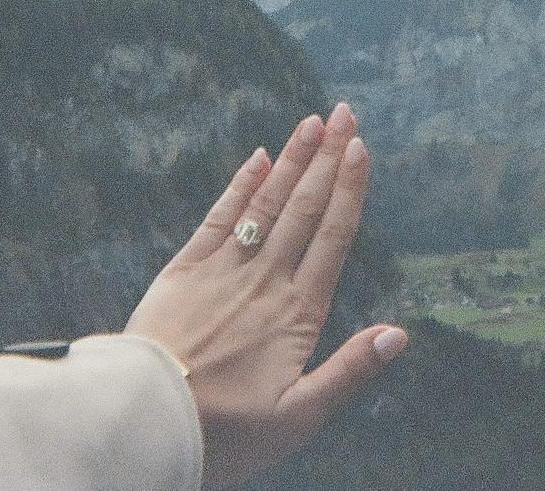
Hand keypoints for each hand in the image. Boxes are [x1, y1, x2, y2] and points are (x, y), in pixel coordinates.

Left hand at [124, 103, 407, 488]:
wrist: (145, 424)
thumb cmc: (227, 431)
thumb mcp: (298, 417)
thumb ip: (349, 370)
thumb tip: (399, 334)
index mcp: (298, 311)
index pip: (332, 235)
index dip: (349, 188)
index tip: (360, 147)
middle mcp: (266, 278)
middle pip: (305, 207)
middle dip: (328, 156)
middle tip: (345, 113)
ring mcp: (225, 269)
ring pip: (267, 202)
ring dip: (293, 160)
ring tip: (313, 121)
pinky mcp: (185, 269)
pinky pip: (218, 218)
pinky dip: (239, 184)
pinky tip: (258, 156)